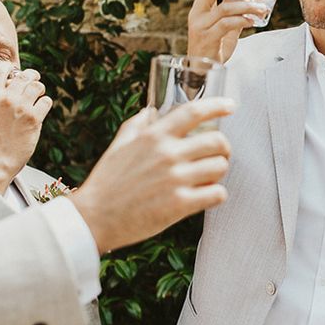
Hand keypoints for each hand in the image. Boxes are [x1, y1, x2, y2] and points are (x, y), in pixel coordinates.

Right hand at [0, 65, 51, 193]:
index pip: (1, 70)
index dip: (9, 68)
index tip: (13, 71)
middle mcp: (7, 99)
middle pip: (24, 76)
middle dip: (30, 76)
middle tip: (33, 79)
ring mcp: (22, 108)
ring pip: (38, 86)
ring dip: (39, 89)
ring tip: (38, 94)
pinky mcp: (34, 119)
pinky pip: (46, 102)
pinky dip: (45, 103)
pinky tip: (41, 109)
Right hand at [69, 98, 233, 252]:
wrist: (94, 218)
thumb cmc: (106, 182)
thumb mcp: (119, 145)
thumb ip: (137, 125)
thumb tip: (150, 111)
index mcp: (154, 137)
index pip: (194, 112)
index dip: (217, 106)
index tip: (230, 106)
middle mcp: (168, 155)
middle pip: (217, 141)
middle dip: (224, 148)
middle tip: (220, 155)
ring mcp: (175, 180)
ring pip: (220, 168)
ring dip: (219, 173)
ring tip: (209, 178)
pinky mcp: (180, 205)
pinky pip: (217, 194)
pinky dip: (217, 194)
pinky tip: (207, 196)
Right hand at [187, 0, 267, 61]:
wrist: (202, 71)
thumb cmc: (213, 48)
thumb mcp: (224, 28)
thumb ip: (235, 15)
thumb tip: (255, 1)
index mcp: (199, 7)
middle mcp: (197, 14)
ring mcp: (201, 26)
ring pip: (224, 7)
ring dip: (247, 5)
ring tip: (262, 8)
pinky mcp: (208, 39)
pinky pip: (227, 25)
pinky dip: (242, 20)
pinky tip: (253, 21)